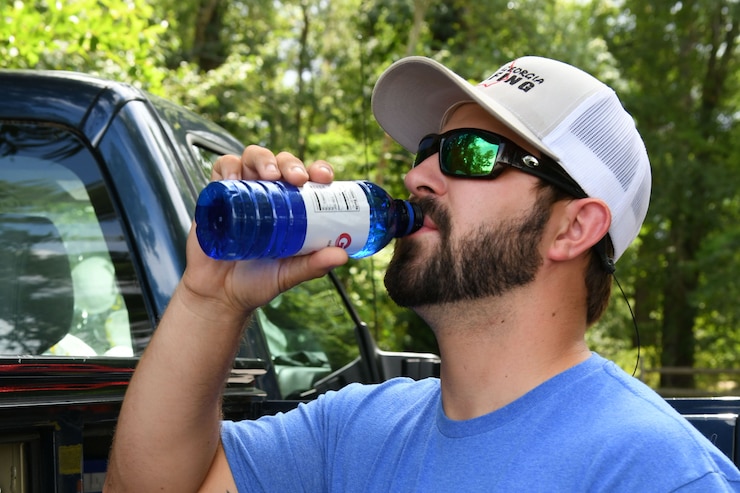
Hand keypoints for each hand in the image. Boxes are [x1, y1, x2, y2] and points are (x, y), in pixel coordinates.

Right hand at [181, 145, 348, 318]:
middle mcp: (268, 195)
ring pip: (253, 158)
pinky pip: (222, 168)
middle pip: (282, 162)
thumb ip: (313, 265)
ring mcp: (243, 192)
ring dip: (263, 159)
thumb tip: (341, 255)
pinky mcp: (217, 195)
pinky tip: (235, 178)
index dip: (318, 170)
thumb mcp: (289, 273)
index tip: (323, 178)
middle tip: (296, 178)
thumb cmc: (256, 282)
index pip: (308, 178)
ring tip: (268, 174)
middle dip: (291, 163)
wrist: (219, 295)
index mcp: (291, 208)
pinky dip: (229, 166)